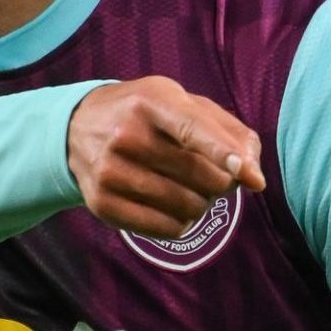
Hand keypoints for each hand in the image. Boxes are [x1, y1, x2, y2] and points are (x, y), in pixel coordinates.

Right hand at [66, 76, 265, 238]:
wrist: (76, 127)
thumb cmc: (146, 114)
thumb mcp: (183, 103)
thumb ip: (229, 131)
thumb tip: (254, 176)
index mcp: (151, 101)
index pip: (191, 128)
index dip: (222, 151)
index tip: (246, 173)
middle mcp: (125, 135)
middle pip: (202, 177)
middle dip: (222, 182)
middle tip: (212, 173)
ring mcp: (110, 172)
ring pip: (189, 207)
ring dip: (203, 203)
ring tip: (189, 187)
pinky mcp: (102, 203)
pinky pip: (167, 228)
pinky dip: (182, 222)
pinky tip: (171, 205)